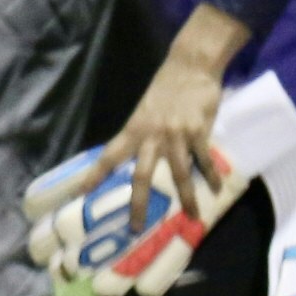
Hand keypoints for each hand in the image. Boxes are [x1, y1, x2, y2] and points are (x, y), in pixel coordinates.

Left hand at [101, 47, 230, 220]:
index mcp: (135, 129)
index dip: (94, 175)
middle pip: (141, 176)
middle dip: (138, 205)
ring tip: (192, 216)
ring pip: (178, 174)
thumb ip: (142, 135)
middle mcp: (152, 135)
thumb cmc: (166, 88)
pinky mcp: (197, 131)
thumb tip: (136, 159)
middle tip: (135, 229)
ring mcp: (175, 135)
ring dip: (186, 198)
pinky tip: (215, 190)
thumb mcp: (146, 110)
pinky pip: (204, 160)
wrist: (190, 65)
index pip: (109, 155)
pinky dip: (210, 176)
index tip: (79, 194)